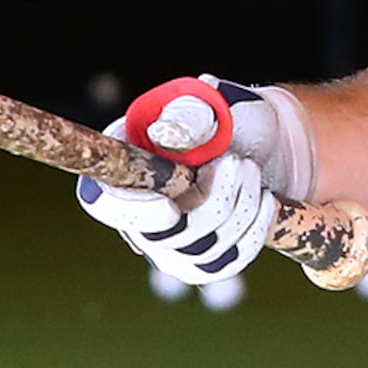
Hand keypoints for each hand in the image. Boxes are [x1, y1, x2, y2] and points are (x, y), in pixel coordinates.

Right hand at [75, 76, 315, 284]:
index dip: (132, 212)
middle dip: (210, 201)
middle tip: (236, 162)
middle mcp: (136, 215)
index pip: (103, 203)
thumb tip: (168, 136)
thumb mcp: (212, 104)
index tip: (170, 204)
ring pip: (201, 252)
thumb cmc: (227, 118)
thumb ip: (189, 115)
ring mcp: (168, 246)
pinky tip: (264, 200)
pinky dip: (253, 231)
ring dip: (238, 208)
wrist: (262, 144)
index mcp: (124, 167)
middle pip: (162, 237)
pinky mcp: (202, 263)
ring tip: (250, 170)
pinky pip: (227, 264)